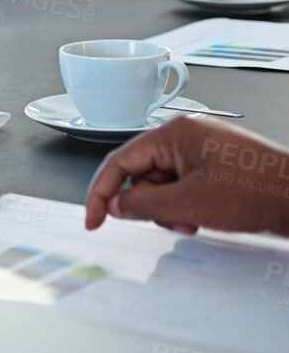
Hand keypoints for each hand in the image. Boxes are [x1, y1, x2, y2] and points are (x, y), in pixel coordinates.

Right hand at [85, 114, 288, 235]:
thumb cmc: (258, 190)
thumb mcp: (188, 204)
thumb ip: (142, 205)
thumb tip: (116, 206)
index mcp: (173, 133)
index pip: (119, 162)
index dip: (101, 193)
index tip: (94, 219)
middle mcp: (184, 136)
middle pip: (140, 174)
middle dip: (149, 204)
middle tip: (170, 220)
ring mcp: (200, 150)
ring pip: (160, 184)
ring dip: (169, 208)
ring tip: (193, 219)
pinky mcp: (213, 166)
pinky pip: (181, 186)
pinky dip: (185, 206)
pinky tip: (203, 216)